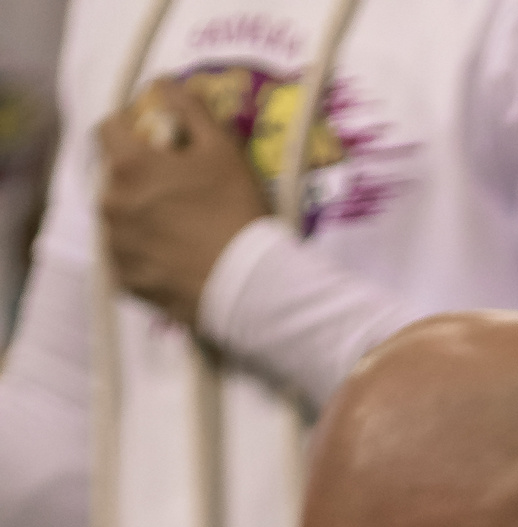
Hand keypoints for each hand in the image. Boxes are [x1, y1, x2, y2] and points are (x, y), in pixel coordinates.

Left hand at [96, 80, 267, 324]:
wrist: (248, 289)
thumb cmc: (234, 213)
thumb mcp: (222, 149)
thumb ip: (189, 109)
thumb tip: (166, 84)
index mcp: (127, 166)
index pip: (107, 128)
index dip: (130, 129)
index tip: (154, 141)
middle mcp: (110, 204)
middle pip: (113, 177)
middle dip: (136, 177)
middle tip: (173, 191)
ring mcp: (116, 247)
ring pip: (118, 219)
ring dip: (137, 216)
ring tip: (173, 230)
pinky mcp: (128, 283)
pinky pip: (126, 259)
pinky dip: (143, 255)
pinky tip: (171, 259)